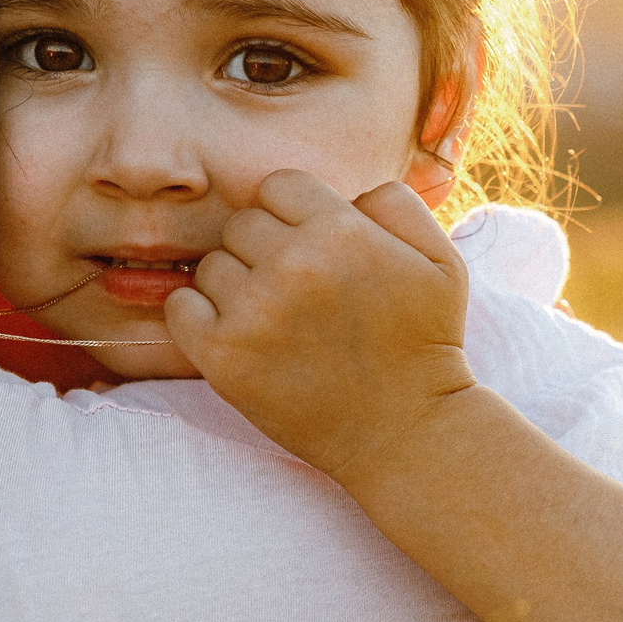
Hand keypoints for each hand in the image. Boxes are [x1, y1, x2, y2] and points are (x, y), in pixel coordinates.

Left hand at [165, 171, 476, 481]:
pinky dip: (198, 318)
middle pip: (242, 224)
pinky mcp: (224, 357)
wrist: (407, 434)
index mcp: (342, 230)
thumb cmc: (424, 344)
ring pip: (212, 265)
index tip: (313, 254)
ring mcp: (254, 312)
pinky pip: (180, 308)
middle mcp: (293, 264)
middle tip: (299, 295)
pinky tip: (237, 335)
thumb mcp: (442, 261)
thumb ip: (396, 203)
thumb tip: (345, 192)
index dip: (294, 217)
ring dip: (236, 287)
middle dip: (266, 251)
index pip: (279, 187)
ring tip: (276, 322)